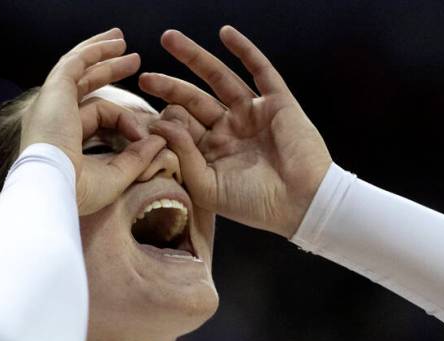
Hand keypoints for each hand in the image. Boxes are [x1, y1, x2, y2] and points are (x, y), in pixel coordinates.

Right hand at [20, 28, 167, 214]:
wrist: (54, 187)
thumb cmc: (79, 191)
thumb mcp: (116, 175)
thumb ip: (136, 157)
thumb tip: (158, 140)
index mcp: (62, 138)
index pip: (94, 117)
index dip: (123, 121)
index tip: (144, 135)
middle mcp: (54, 116)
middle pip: (84, 86)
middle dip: (109, 70)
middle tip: (133, 60)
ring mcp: (53, 101)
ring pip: (79, 69)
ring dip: (102, 54)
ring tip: (123, 41)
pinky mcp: (56, 89)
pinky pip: (77, 62)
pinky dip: (95, 51)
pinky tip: (114, 43)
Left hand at [139, 26, 331, 237]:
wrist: (302, 203)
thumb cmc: (255, 204)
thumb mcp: (208, 187)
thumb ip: (183, 155)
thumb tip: (161, 122)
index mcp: (212, 152)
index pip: (181, 127)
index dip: (162, 121)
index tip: (141, 124)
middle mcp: (230, 130)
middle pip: (193, 99)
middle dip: (168, 86)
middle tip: (144, 77)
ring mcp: (253, 113)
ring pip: (219, 78)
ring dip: (195, 57)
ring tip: (168, 39)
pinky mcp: (277, 102)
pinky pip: (260, 70)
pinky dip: (244, 50)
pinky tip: (224, 33)